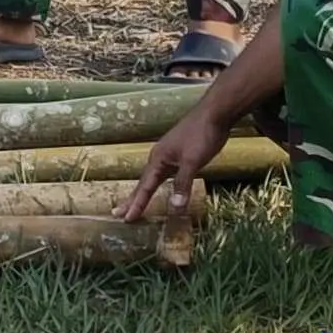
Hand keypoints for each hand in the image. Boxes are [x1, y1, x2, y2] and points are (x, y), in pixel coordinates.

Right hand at [117, 105, 232, 223]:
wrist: (214, 114)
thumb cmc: (201, 135)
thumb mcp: (192, 161)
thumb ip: (182, 184)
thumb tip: (175, 208)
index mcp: (158, 159)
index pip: (145, 186)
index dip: (137, 203)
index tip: (126, 218)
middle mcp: (160, 158)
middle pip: (143, 182)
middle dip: (132, 199)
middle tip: (118, 214)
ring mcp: (169, 156)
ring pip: (153, 178)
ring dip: (143, 192)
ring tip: (134, 204)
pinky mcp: (180, 155)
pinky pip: (164, 175)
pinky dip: (158, 185)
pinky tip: (160, 186)